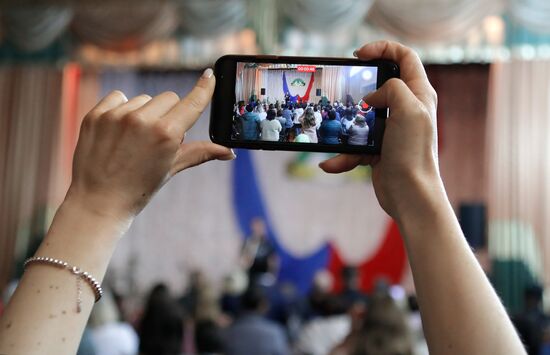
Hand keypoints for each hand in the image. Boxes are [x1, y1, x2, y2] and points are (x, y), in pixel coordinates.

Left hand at [66, 69, 234, 220]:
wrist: (98, 201)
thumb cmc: (139, 188)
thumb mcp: (172, 169)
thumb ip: (201, 153)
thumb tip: (229, 152)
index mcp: (166, 134)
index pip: (192, 103)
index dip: (204, 88)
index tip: (210, 74)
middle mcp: (142, 120)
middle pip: (169, 98)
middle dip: (169, 113)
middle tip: (158, 138)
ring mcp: (116, 116)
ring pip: (143, 99)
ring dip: (144, 113)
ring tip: (133, 140)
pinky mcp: (96, 114)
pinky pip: (118, 97)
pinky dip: (121, 110)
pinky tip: (117, 132)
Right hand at [319, 41, 440, 218]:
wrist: (410, 195)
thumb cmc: (413, 152)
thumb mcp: (408, 109)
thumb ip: (392, 89)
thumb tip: (373, 96)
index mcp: (419, 94)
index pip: (404, 58)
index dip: (383, 49)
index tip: (359, 54)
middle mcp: (406, 109)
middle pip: (381, 85)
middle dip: (361, 85)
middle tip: (345, 85)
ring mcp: (391, 130)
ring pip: (362, 116)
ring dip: (346, 124)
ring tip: (334, 127)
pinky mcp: (378, 150)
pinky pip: (354, 146)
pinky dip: (342, 155)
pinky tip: (330, 163)